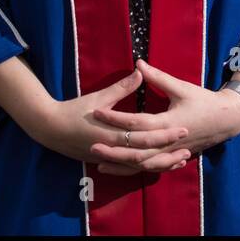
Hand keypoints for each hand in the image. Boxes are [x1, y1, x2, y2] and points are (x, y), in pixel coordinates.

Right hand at [30, 68, 192, 171]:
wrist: (50, 128)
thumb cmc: (74, 110)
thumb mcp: (99, 98)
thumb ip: (122, 87)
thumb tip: (140, 71)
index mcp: (113, 133)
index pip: (145, 136)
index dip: (165, 133)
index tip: (183, 127)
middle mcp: (113, 149)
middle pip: (147, 154)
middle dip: (169, 151)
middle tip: (189, 147)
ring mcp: (110, 158)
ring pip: (141, 166)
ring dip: (162, 164)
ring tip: (182, 160)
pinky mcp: (107, 162)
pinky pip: (131, 169)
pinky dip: (147, 167)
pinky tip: (160, 165)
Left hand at [89, 59, 239, 175]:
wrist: (224, 120)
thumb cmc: (203, 101)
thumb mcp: (181, 87)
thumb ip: (157, 77)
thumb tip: (138, 63)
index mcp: (168, 122)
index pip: (136, 122)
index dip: (116, 118)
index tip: (97, 112)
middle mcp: (167, 141)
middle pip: (135, 149)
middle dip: (113, 148)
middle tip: (91, 144)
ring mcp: (168, 152)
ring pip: (141, 164)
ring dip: (119, 164)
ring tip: (98, 161)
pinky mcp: (169, 157)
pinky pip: (148, 168)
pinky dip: (131, 170)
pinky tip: (115, 168)